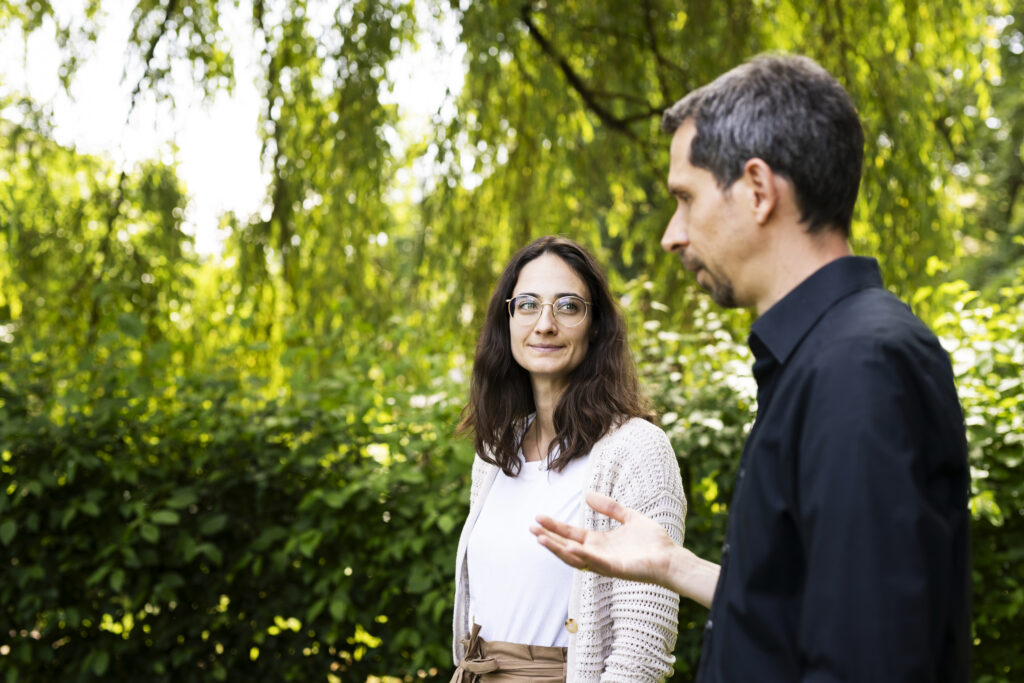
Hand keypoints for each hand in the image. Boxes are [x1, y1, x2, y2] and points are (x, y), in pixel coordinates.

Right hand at [531, 491, 675, 585]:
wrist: (672, 557)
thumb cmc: (653, 542)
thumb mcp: (629, 517)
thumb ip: (610, 507)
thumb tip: (587, 495)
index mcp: (600, 542)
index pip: (571, 534)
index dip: (555, 526)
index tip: (538, 518)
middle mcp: (598, 554)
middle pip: (567, 545)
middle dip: (549, 538)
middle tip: (531, 528)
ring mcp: (605, 563)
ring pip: (575, 557)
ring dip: (557, 549)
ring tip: (541, 539)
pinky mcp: (615, 569)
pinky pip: (594, 563)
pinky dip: (581, 556)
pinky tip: (569, 548)